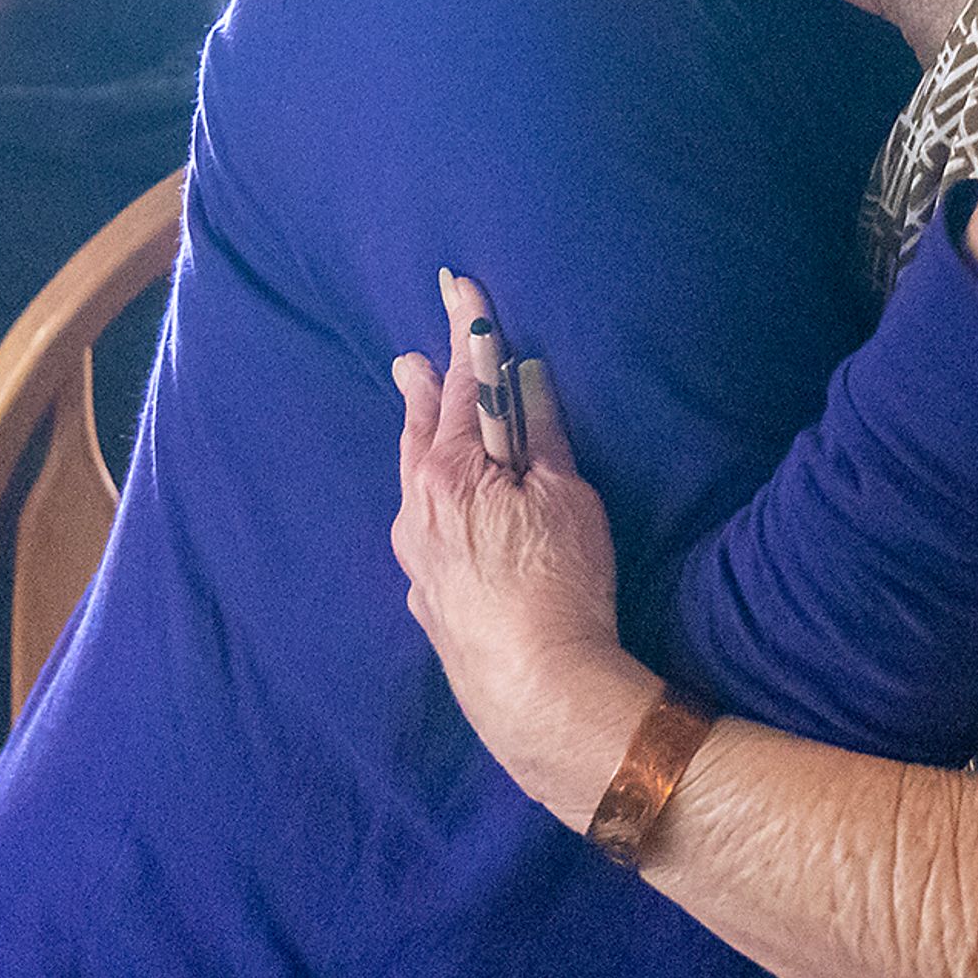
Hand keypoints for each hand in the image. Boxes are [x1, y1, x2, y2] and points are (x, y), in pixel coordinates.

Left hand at [389, 273, 650, 823]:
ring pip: (413, 485)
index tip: (455, 285)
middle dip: (423, 392)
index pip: (464, 384)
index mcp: (449, 472)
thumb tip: (521, 374)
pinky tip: (438, 518)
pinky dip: (429, 507)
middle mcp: (416, 510)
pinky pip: (421, 535)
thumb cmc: (562, 585)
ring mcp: (414, 561)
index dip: (467, 332)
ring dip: (420, 446)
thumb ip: (538, 432)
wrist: (539, 692)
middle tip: (412, 360)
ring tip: (419, 420)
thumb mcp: (565, 495)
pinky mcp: (427, 602)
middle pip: (422, 434)